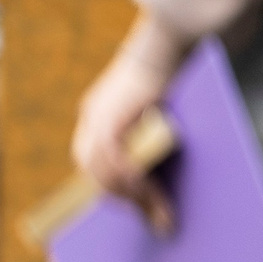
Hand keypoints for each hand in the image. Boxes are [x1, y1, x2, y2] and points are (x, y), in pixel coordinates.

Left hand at [72, 13, 192, 235]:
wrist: (169, 43)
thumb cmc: (172, 73)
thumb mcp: (155, 110)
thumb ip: (149, 137)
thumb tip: (164, 169)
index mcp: (98, 117)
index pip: (93, 165)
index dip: (110, 189)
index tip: (131, 208)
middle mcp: (91, 118)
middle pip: (93, 173)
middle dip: (121, 200)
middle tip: (150, 218)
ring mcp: (96, 118)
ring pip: (102, 172)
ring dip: (130, 196)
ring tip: (157, 211)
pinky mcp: (108, 119)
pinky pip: (114, 162)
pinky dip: (132, 181)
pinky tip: (150, 193)